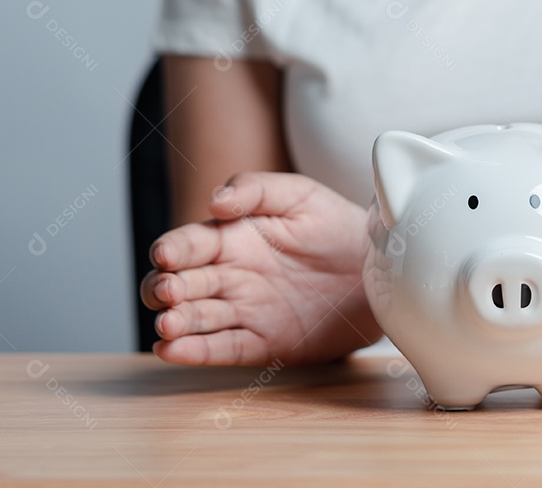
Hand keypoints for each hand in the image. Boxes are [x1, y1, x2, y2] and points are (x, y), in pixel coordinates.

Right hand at [140, 172, 381, 365]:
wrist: (377, 269)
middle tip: (169, 290)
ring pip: (195, 319)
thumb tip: (215, 202)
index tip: (167, 255)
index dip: (172, 250)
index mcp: (232, 238)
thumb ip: (256, 189)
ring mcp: (243, 311)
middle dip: (165, 288)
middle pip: (180, 284)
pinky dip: (196, 352)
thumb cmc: (336, 226)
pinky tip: (173, 350)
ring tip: (168, 324)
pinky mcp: (262, 343)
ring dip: (175, 323)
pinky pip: (222, 348)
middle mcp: (230, 276)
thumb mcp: (301, 195)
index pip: (188, 244)